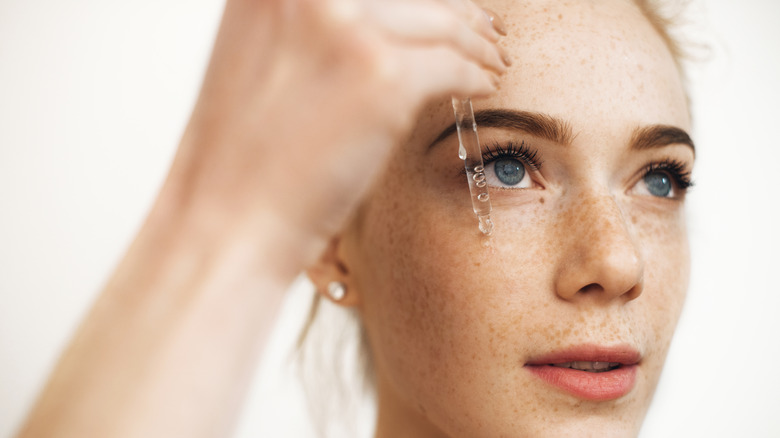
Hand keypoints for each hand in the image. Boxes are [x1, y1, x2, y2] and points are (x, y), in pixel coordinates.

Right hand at [167, 0, 508, 265]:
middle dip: (457, 11)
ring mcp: (347, 29)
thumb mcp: (262, 58)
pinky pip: (453, 65)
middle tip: (485, 29)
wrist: (227, 220)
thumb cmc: (243, 156)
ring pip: (442, 22)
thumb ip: (313, 24)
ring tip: (493, 57)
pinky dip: (476, 75)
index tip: (446, 6)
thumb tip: (377, 17)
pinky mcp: (384, 77)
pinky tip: (483, 86)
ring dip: (476, 41)